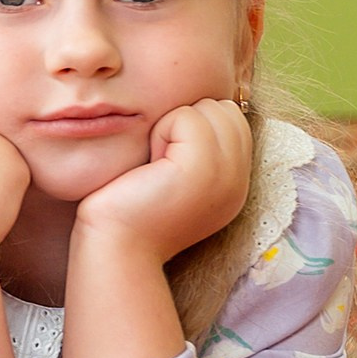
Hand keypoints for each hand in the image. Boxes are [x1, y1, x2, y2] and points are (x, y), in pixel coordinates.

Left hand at [73, 98, 251, 263]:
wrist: (117, 249)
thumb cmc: (128, 211)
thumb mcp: (173, 178)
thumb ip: (196, 149)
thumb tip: (197, 109)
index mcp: (234, 184)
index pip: (233, 120)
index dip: (193, 127)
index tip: (167, 161)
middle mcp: (239, 181)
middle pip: (226, 110)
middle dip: (186, 122)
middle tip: (159, 162)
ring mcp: (227, 175)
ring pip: (209, 109)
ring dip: (172, 126)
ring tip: (156, 164)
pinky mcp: (204, 169)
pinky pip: (188, 116)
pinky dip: (161, 131)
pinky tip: (150, 165)